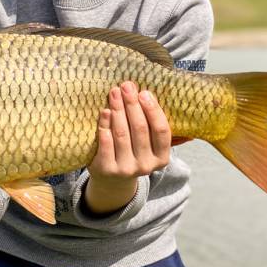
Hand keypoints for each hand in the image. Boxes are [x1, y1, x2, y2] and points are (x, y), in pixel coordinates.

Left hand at [84, 81, 171, 214]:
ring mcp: (126, 169)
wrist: (112, 180)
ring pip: (122, 134)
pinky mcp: (107, 169)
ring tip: (114, 93)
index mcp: (162, 158)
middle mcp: (146, 166)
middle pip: (140, 129)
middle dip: (132, 104)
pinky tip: (105, 112)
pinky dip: (105, 125)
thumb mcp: (149, 144)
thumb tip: (151, 94)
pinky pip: (106, 143)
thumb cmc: (133, 152)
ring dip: (118, 110)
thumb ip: (154, 125)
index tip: (144, 92)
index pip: (162, 130)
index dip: (153, 110)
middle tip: (126, 86)